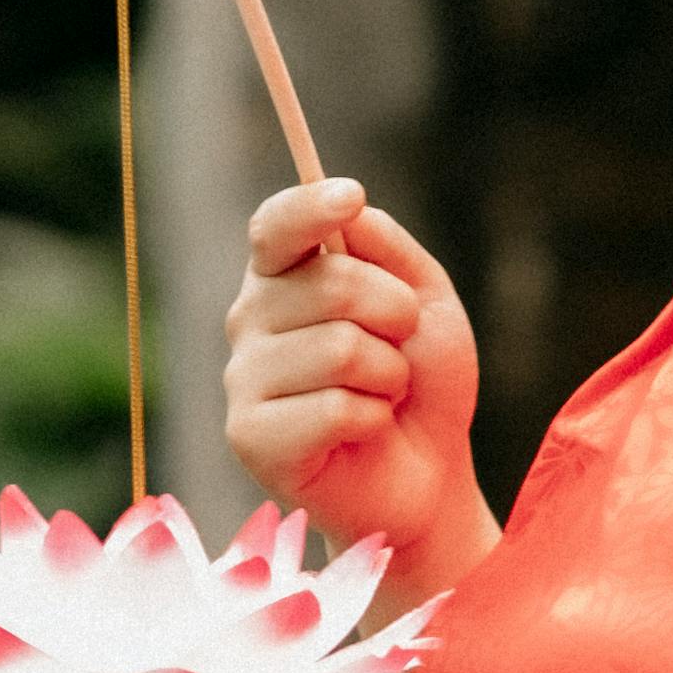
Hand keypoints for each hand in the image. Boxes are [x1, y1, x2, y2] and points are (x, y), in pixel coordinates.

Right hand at [222, 178, 488, 584]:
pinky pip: (330, 408)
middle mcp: (251, 320)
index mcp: (284, 277)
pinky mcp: (249, 437)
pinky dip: (373, 418)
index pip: (276, 227)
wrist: (429, 475)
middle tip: (400, 350)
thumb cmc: (421, 383)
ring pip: (339, 348)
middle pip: (331, 282)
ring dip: (389, 375)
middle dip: (396, 315)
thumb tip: (347, 210)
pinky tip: (365, 431)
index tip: (350, 198)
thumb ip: (386, 247)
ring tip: (381, 396)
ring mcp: (244, 379)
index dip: (309, 208)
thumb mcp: (427, 300)